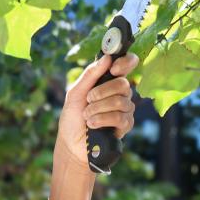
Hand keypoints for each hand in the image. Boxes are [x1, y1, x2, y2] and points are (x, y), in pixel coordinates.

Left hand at [55, 53, 139, 169]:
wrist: (71, 143)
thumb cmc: (72, 116)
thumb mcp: (75, 92)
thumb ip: (90, 75)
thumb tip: (107, 57)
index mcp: (109, 80)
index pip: (127, 64)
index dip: (126, 62)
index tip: (114, 68)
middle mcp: (120, 93)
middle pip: (123, 84)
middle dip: (101, 92)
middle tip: (88, 100)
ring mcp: (125, 109)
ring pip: (120, 102)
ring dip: (98, 108)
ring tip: (87, 116)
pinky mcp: (126, 125)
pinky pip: (120, 118)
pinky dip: (102, 119)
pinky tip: (93, 124)